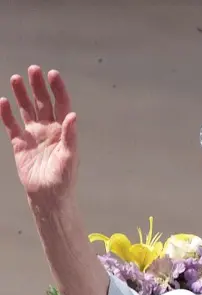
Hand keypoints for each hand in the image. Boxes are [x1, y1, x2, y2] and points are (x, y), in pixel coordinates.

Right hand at [0, 65, 77, 200]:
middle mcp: (50, 129)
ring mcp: (34, 135)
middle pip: (43, 103)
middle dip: (39, 87)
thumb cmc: (64, 178)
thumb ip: (71, 136)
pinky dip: (6, 114)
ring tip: (16, 78)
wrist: (48, 196)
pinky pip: (12, 125)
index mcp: (64, 130)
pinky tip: (3, 101)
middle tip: (33, 69)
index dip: (58, 89)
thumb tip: (73, 116)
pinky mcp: (20, 144)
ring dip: (22, 95)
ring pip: (27, 110)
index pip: (62, 105)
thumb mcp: (70, 157)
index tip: (53, 74)